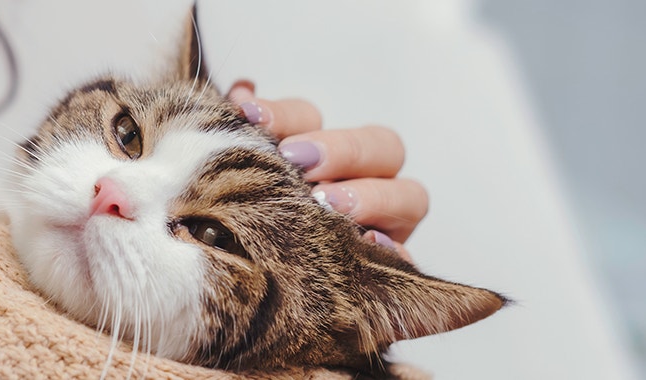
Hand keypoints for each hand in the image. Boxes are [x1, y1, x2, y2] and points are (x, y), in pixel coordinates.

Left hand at [227, 80, 427, 261]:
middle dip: (340, 149)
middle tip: (297, 161)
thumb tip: (243, 90)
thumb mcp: (237, 180)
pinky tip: (367, 245)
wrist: (247, 288)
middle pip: (381, 145)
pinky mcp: (388, 267)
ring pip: (409, 196)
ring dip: (371, 196)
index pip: (311, 118)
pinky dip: (393, 251)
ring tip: (326, 205)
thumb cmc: (243, 225)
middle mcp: (360, 180)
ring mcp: (383, 223)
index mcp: (316, 152)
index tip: (250, 118)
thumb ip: (244, 139)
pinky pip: (406, 258)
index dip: (284, 115)